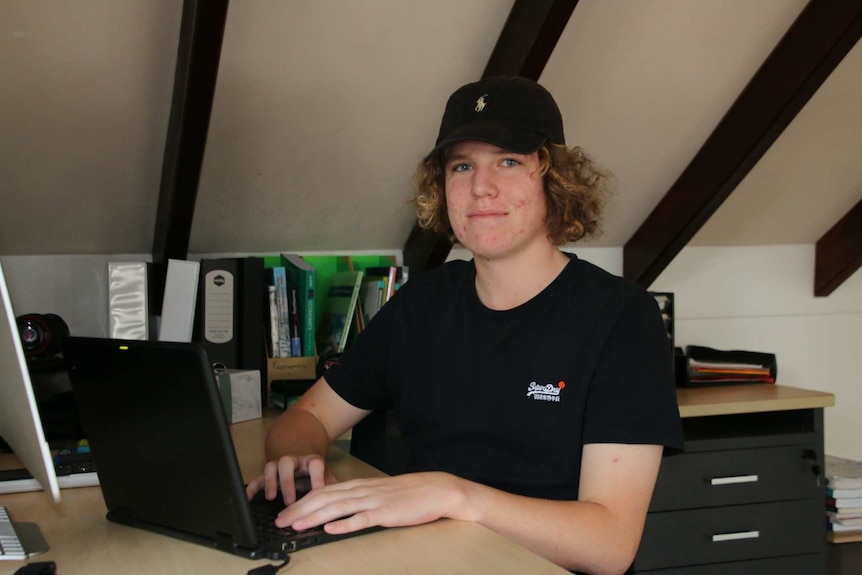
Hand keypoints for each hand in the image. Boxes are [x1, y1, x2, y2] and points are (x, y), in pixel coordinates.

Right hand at [245, 453, 338, 504]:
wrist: (300, 452)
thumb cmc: (314, 470)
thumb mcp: (326, 474)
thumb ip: (334, 484)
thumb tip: (345, 498)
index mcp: (311, 460)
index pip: (315, 465)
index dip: (317, 478)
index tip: (319, 494)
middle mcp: (294, 460)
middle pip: (288, 464)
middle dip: (288, 482)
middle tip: (289, 501)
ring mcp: (279, 465)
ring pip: (272, 466)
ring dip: (271, 482)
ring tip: (270, 497)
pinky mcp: (268, 472)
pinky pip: (257, 477)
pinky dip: (252, 487)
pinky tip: (248, 498)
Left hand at [275, 472, 464, 533]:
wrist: (436, 489)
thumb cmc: (408, 494)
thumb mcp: (378, 492)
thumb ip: (358, 499)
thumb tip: (335, 510)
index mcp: (360, 485)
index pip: (323, 492)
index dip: (302, 502)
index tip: (284, 512)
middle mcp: (363, 490)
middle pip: (325, 498)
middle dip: (300, 509)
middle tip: (280, 521)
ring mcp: (374, 501)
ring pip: (338, 507)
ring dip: (315, 516)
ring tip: (296, 524)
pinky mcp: (386, 513)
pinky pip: (362, 519)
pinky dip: (345, 524)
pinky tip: (330, 529)